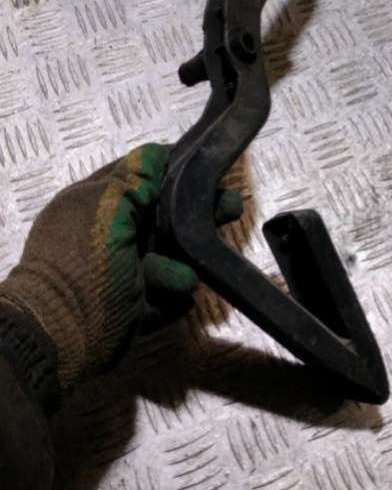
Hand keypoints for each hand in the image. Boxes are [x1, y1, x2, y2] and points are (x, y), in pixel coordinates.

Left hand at [0, 144, 239, 393]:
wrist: (63, 337)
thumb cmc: (84, 266)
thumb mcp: (104, 209)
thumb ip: (133, 179)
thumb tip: (158, 153)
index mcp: (95, 204)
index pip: (140, 175)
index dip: (174, 170)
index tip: (207, 170)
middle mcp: (110, 233)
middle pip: (164, 215)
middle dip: (196, 215)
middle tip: (229, 208)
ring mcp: (122, 271)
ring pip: (171, 257)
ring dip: (183, 266)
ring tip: (182, 278)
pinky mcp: (135, 306)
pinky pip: (168, 295)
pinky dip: (175, 297)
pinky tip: (177, 297)